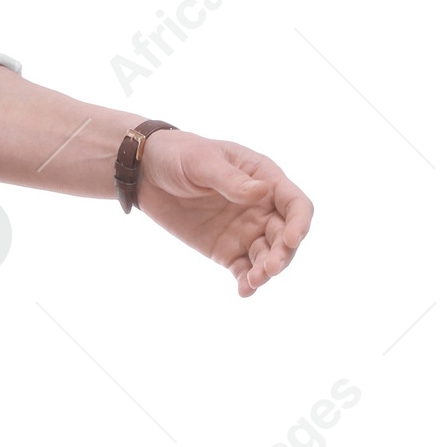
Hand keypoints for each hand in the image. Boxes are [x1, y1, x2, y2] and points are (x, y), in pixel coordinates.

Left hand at [138, 130, 312, 295]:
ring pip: (266, 256)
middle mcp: (261, 207)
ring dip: (266, 271)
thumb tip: (262, 192)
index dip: (299, 223)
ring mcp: (245, 230)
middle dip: (282, 254)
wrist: (147, 173)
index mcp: (265, 179)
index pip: (295, 204)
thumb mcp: (203, 162)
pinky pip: (243, 269)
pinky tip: (244, 291)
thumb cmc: (180, 155)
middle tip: (269, 269)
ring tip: (254, 281)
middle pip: (285, 235)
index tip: (291, 240)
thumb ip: (231, 180)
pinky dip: (246, 282)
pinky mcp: (226, 250)